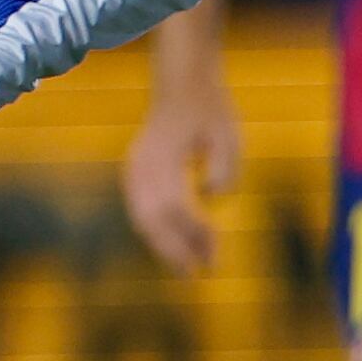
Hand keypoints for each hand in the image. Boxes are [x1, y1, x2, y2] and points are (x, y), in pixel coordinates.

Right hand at [123, 73, 243, 271]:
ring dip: (163, 245)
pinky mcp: (135, 173)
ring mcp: (133, 169)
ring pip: (142, 219)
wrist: (183, 85)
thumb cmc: (210, 110)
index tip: (213, 252)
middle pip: (151, 219)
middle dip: (173, 250)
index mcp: (162, 155)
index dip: (193, 233)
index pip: (175, 206)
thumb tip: (211, 198)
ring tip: (187, 267)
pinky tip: (176, 247)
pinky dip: (156, 233)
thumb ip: (224, 167)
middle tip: (196, 275)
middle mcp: (140, 165)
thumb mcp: (228, 134)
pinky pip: (141, 211)